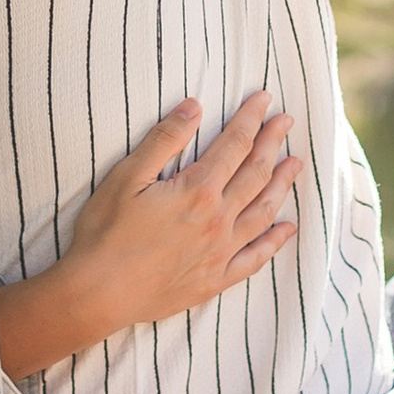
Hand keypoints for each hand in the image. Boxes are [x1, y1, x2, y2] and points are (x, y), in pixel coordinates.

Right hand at [57, 96, 297, 333]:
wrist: (97, 294)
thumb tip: (194, 107)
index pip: (234, 145)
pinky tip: (287, 228)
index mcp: (197, 191)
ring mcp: (220, 253)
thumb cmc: (105, 233)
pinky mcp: (215, 280)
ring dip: (282, 184)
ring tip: (295, 164)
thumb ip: (164, 140)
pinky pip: (255, 258)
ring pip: (263, 212)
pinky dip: (274, 241)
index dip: (251, 119)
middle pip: (255, 173)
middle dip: (272, 143)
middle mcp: (217, 220)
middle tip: (287, 121)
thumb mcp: (126, 176)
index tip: (265, 99)